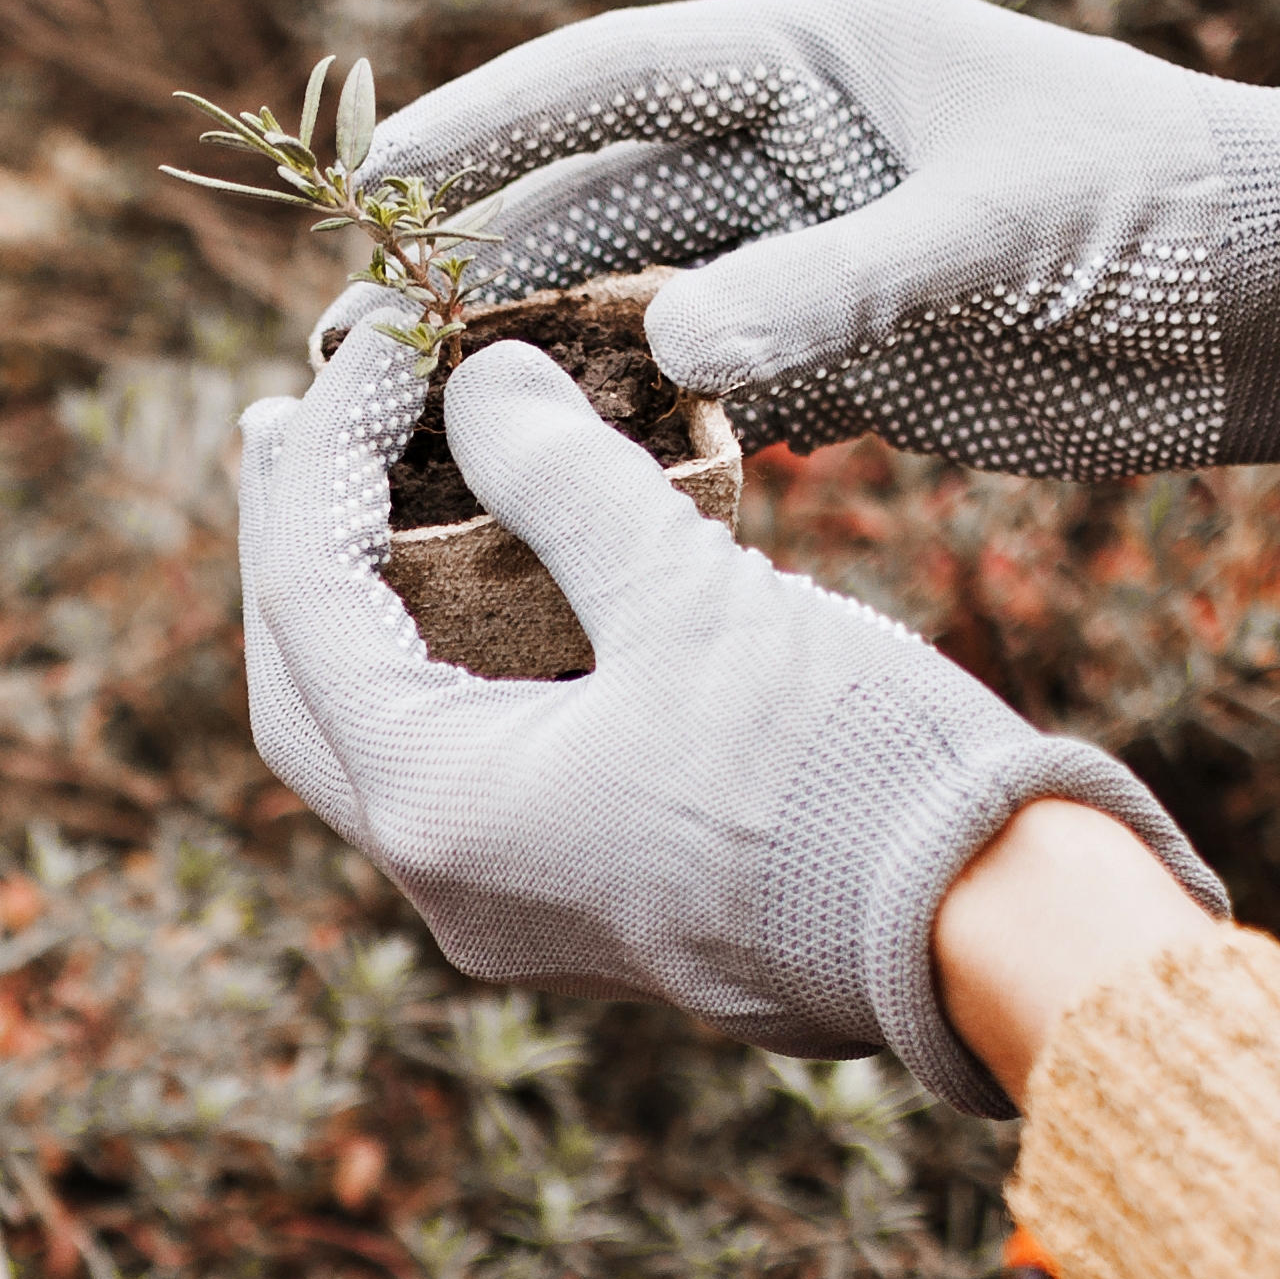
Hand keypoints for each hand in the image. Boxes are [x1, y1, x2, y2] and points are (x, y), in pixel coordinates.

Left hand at [239, 323, 1225, 1113]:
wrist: (983, 938)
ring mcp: (505, 904)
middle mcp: (442, 878)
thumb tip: (482, 381)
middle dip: (296, 542)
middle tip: (301, 418)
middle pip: (304, 683)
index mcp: (439, 806)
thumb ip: (564, 480)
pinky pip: (467, 766)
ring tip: (377, 482)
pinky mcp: (576, 901)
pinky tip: (482, 583)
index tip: (382, 340)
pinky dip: (452, 664)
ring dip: (369, 607)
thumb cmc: (844, 770)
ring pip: (380, 734)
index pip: (306, 597)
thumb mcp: (693, 597)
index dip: (325, 449)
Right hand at [357, 0, 1279, 478]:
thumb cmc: (1183, 218)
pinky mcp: (842, 363)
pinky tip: (540, 494)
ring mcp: (812, 261)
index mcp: (826, 62)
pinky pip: (699, 400)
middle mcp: (799, 154)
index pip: (618, 78)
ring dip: (529, 369)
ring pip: (630, 313)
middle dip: (474, 274)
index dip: (488, 128)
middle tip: (353, 349)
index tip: (377, 182)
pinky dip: (625, 440)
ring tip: (410, 433)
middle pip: (596, 207)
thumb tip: (670, 343)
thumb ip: (835, 287)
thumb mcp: (1007, 237)